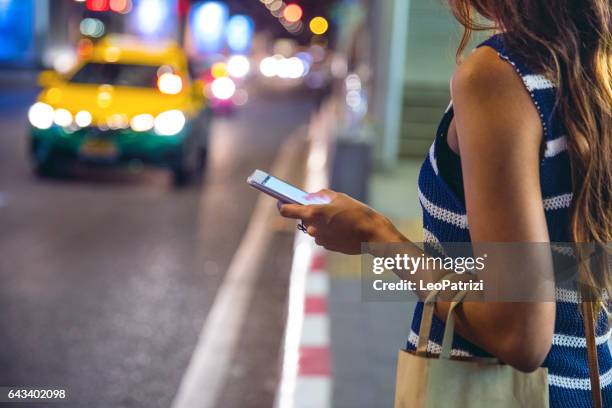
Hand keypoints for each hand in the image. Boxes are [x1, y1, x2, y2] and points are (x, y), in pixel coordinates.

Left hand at [278, 189, 403, 253]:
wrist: (371, 234)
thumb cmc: (356, 212)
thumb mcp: (338, 197)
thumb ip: (320, 196)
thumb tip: (310, 197)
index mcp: (312, 213)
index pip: (286, 210)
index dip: (281, 205)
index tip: (280, 201)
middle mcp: (312, 228)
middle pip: (304, 219)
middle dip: (312, 213)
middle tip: (325, 207)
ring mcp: (319, 239)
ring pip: (315, 227)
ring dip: (322, 222)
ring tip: (339, 217)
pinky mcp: (327, 247)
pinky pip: (323, 236)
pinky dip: (329, 231)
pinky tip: (342, 227)